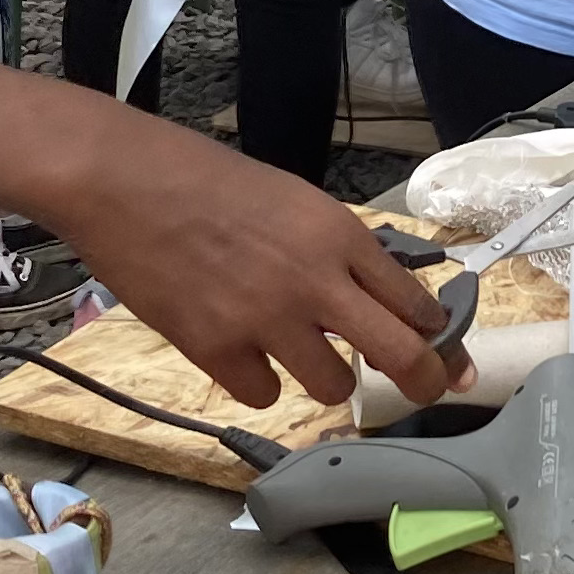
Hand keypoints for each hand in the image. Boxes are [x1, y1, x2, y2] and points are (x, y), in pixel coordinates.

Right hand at [48, 110, 465, 412]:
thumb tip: (376, 295)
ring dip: (327, 378)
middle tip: (428, 392)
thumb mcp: (292, 198)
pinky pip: (264, 394)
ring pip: (334, 386)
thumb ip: (336, 247)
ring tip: (301, 356)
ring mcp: (266, 319)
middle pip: (401, 354)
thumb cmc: (203, 179)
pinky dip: (258, 380)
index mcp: (338, 233)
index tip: (451, 356)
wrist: (122, 183)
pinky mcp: (216, 350)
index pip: (414, 299)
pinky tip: (241, 352)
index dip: (441, 334)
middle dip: (425, 381)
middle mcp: (314, 280)